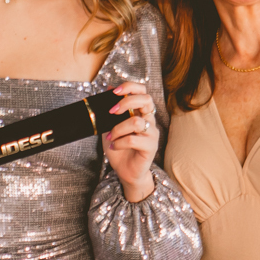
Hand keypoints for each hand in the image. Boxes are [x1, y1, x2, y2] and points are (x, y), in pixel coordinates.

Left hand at [104, 82, 156, 203]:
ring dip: (118, 128)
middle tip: (111, 112)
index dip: (130, 87)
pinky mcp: (151, 147)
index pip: (143, 92)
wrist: (126, 171)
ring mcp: (152, 134)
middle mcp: (149, 120)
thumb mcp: (110, 126)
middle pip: (146, 100)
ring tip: (110, 137)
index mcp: (141, 113)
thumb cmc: (119, 148)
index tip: (114, 91)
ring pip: (136, 121)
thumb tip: (107, 88)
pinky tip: (114, 146)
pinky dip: (119, 142)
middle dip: (126, 101)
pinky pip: (134, 139)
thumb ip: (110, 110)